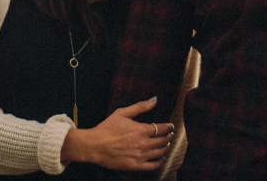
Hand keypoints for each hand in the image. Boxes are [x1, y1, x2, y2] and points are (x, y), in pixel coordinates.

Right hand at [59, 97, 173, 170]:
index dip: (169, 127)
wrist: (95, 146)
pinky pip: (153, 165)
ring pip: (160, 152)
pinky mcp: (136, 165)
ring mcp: (140, 155)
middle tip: (168, 135)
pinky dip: (160, 162)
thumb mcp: (122, 113)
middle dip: (168, 137)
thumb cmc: (107, 128)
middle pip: (163, 140)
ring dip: (165, 148)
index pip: (163, 128)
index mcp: (142, 129)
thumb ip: (140, 106)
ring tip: (165, 145)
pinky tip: (161, 158)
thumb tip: (154, 100)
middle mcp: (143, 143)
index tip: (171, 126)